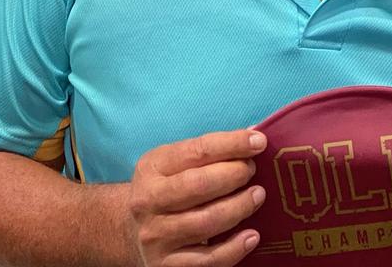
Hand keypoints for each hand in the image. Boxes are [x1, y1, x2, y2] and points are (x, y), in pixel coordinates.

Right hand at [127, 129, 268, 266]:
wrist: (132, 231)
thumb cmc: (169, 189)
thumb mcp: (176, 163)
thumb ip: (210, 152)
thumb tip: (255, 138)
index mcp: (152, 168)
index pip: (197, 151)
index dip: (232, 144)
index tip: (259, 142)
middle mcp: (148, 201)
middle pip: (198, 185)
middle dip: (235, 175)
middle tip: (252, 172)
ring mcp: (155, 236)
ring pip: (205, 222)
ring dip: (239, 207)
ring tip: (257, 195)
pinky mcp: (166, 265)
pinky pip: (207, 260)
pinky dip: (234, 248)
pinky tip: (252, 236)